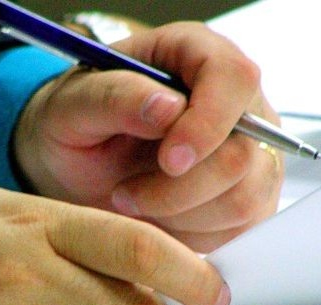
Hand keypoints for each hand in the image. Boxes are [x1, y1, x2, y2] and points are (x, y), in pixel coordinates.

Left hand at [14, 22, 283, 252]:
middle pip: (241, 153)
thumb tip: (169, 107)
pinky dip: (191, 234)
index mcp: (192, 55)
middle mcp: (233, 103)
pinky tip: (158, 218)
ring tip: (134, 200)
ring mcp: (248, 152)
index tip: (168, 161)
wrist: (76, 169)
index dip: (207, 124)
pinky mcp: (247, 197)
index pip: (233, 78)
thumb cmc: (74, 127)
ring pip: (241, 199)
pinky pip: (237, 228)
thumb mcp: (72, 107)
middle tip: (123, 194)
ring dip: (178, 215)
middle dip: (177, 189)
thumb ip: (115, 97)